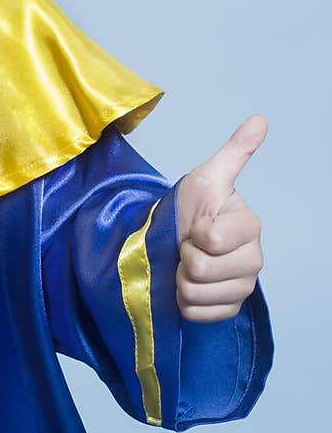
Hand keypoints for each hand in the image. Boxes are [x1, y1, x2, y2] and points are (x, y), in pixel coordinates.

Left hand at [175, 113, 265, 321]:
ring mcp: (242, 288)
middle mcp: (253, 260)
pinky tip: (187, 284)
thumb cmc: (189, 207)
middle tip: (187, 244)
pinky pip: (197, 314)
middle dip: (184, 256)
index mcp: (250, 228)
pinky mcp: (227, 310)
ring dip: (181, 278)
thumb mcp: (206, 177)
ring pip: (196, 293)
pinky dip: (184, 302)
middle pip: (202, 270)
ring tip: (185, 263)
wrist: (172, 237)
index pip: (210, 239)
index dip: (193, 231)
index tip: (194, 223)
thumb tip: (260, 118)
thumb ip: (235, 151)